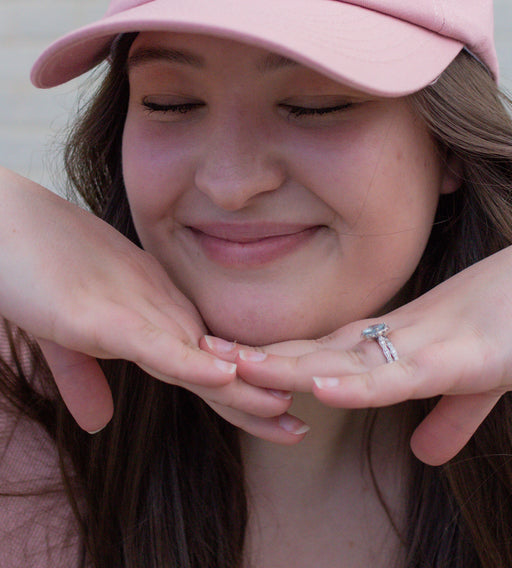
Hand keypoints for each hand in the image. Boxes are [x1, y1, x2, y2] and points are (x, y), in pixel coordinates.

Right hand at [0, 169, 304, 440]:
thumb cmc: (29, 269)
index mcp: (147, 308)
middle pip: (211, 359)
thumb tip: (100, 421)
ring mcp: (130, 307)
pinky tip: (224, 375)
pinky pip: (154, 342)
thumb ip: (83, 375)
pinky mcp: (100, 314)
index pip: (201, 357)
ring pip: (195, 353)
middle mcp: (151, 304)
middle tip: (297, 426)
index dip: (237, 390)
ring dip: (240, 384)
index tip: (272, 417)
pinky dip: (190, 361)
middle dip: (254, 395)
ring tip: (283, 410)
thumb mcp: (61, 335)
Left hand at [202, 235, 511, 463]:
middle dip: (259, 356)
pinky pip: (397, 373)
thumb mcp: (478, 384)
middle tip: (197, 353)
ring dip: (287, 365)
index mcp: (397, 342)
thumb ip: (449, 416)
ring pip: (342, 359)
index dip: (276, 360)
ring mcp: (424, 344)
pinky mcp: (459, 357)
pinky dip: (356, 382)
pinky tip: (316, 384)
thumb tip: (424, 453)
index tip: (226, 363)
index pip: (322, 352)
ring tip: (233, 366)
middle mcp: (398, 337)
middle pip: (316, 349)